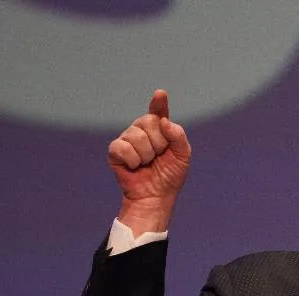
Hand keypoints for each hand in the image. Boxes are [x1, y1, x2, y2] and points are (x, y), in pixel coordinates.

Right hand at [107, 89, 191, 234]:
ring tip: (147, 164)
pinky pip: (123, 147)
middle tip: (158, 157)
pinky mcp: (115, 151)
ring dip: (147, 155)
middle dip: (159, 143)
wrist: (156, 196)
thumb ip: (178, 137)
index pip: (158, 112)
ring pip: (137, 136)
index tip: (160, 94)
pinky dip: (133, 160)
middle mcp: (142, 130)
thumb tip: (164, 121)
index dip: (159, 103)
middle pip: (149, 121)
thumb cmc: (169, 177)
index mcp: (159, 130)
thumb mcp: (182, 157)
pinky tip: (135, 167)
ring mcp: (127, 139)